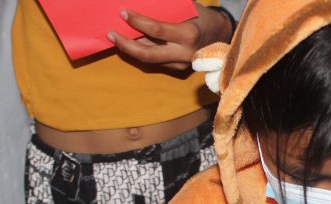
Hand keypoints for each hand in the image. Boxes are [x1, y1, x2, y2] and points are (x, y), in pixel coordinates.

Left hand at [107, 6, 231, 70]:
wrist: (220, 34)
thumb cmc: (200, 15)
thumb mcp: (186, 6)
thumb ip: (165, 6)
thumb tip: (141, 2)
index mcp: (187, 34)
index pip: (156, 30)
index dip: (137, 22)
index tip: (122, 13)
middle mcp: (184, 52)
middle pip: (148, 54)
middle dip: (126, 45)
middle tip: (110, 34)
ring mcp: (182, 64)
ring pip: (149, 61)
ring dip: (130, 50)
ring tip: (116, 39)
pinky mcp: (179, 69)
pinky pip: (156, 62)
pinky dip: (141, 52)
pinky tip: (130, 44)